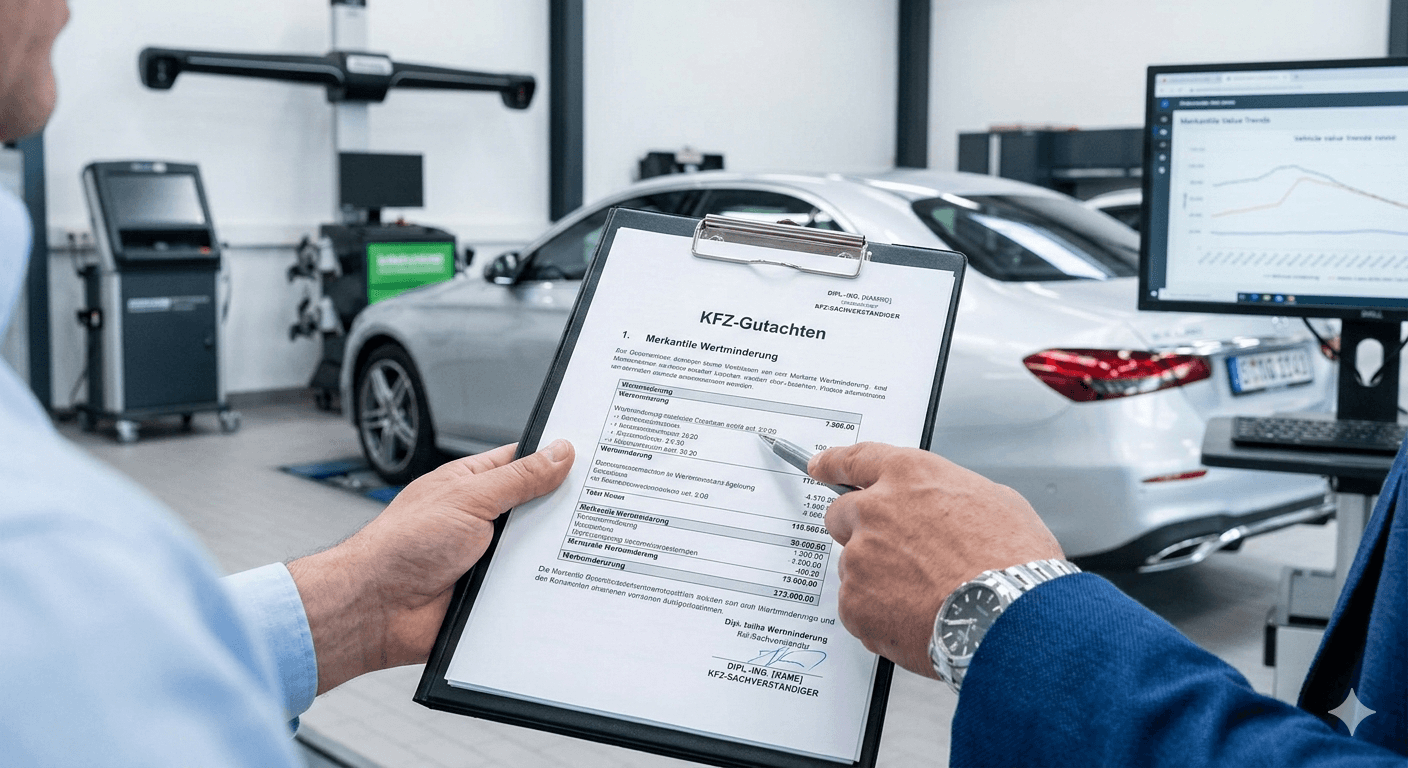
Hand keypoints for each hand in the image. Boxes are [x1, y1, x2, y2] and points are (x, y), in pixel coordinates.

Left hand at [288, 440, 573, 692]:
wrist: (375, 610)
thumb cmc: (400, 547)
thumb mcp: (468, 499)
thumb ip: (518, 478)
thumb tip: (559, 453)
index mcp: (472, 485)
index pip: (525, 463)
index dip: (557, 460)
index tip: (594, 458)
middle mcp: (482, 519)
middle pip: (539, 509)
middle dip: (563, 510)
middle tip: (602, 505)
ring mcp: (488, 558)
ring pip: (538, 550)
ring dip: (552, 552)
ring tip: (586, 545)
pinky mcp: (493, 595)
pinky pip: (530, 588)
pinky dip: (543, 587)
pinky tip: (562, 584)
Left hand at [809, 442, 1061, 677]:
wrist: (1009, 616)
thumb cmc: (1013, 562)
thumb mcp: (995, 501)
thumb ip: (950, 495)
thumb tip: (945, 507)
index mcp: (909, 476)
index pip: (855, 460)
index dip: (833, 464)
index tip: (819, 466)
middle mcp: (875, 510)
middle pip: (841, 515)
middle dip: (860, 532)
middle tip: (896, 557)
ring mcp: (860, 557)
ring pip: (854, 567)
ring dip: (877, 580)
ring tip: (925, 597)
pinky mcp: (855, 601)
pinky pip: (857, 607)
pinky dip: (879, 616)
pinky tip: (916, 618)